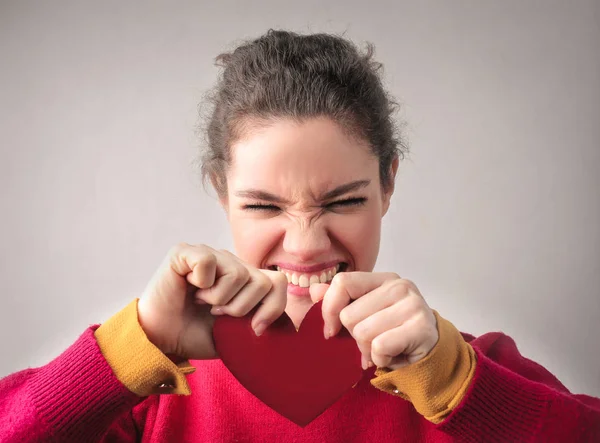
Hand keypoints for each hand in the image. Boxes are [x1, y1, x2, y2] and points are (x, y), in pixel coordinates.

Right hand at [137, 243, 286, 359]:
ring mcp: (210, 254)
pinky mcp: (185, 252)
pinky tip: (188, 287)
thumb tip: (284, 322)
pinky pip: (208, 263)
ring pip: (237, 273)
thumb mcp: (237, 334)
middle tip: (218, 313)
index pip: (279, 282)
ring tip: (202, 302)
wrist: (162, 341)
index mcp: (246, 280)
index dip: (272, 308)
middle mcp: (231, 262)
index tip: (254, 329)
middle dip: (241, 308)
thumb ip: (261, 322)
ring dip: (218, 299)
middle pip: (261, 280)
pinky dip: (200, 283)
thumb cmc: (197, 334)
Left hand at [310, 272, 437, 370]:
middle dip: (354, 337)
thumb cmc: (393, 335)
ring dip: (368, 350)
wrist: (430, 356)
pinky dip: (381, 359)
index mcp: (383, 278)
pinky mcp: (421, 328)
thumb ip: (339, 301)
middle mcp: (400, 286)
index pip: (342, 282)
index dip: (329, 309)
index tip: (332, 330)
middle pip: (349, 315)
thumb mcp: (364, 315)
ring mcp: (413, 305)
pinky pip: (379, 347)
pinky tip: (392, 356)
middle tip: (371, 343)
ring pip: (363, 332)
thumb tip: (314, 291)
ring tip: (383, 350)